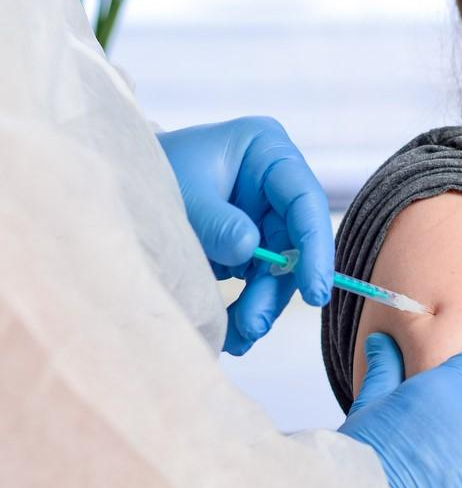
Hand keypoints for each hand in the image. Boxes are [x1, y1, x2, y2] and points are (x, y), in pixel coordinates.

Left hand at [158, 117, 333, 354]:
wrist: (121, 184)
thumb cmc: (153, 171)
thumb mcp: (182, 192)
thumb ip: (217, 222)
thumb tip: (249, 250)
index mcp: (268, 152)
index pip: (306, 201)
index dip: (315, 247)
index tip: (314, 291)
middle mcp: (276, 185)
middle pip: (295, 243)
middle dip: (276, 288)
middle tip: (255, 324)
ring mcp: (265, 217)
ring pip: (280, 269)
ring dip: (262, 305)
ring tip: (239, 336)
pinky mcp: (252, 244)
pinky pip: (260, 280)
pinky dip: (248, 306)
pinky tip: (234, 332)